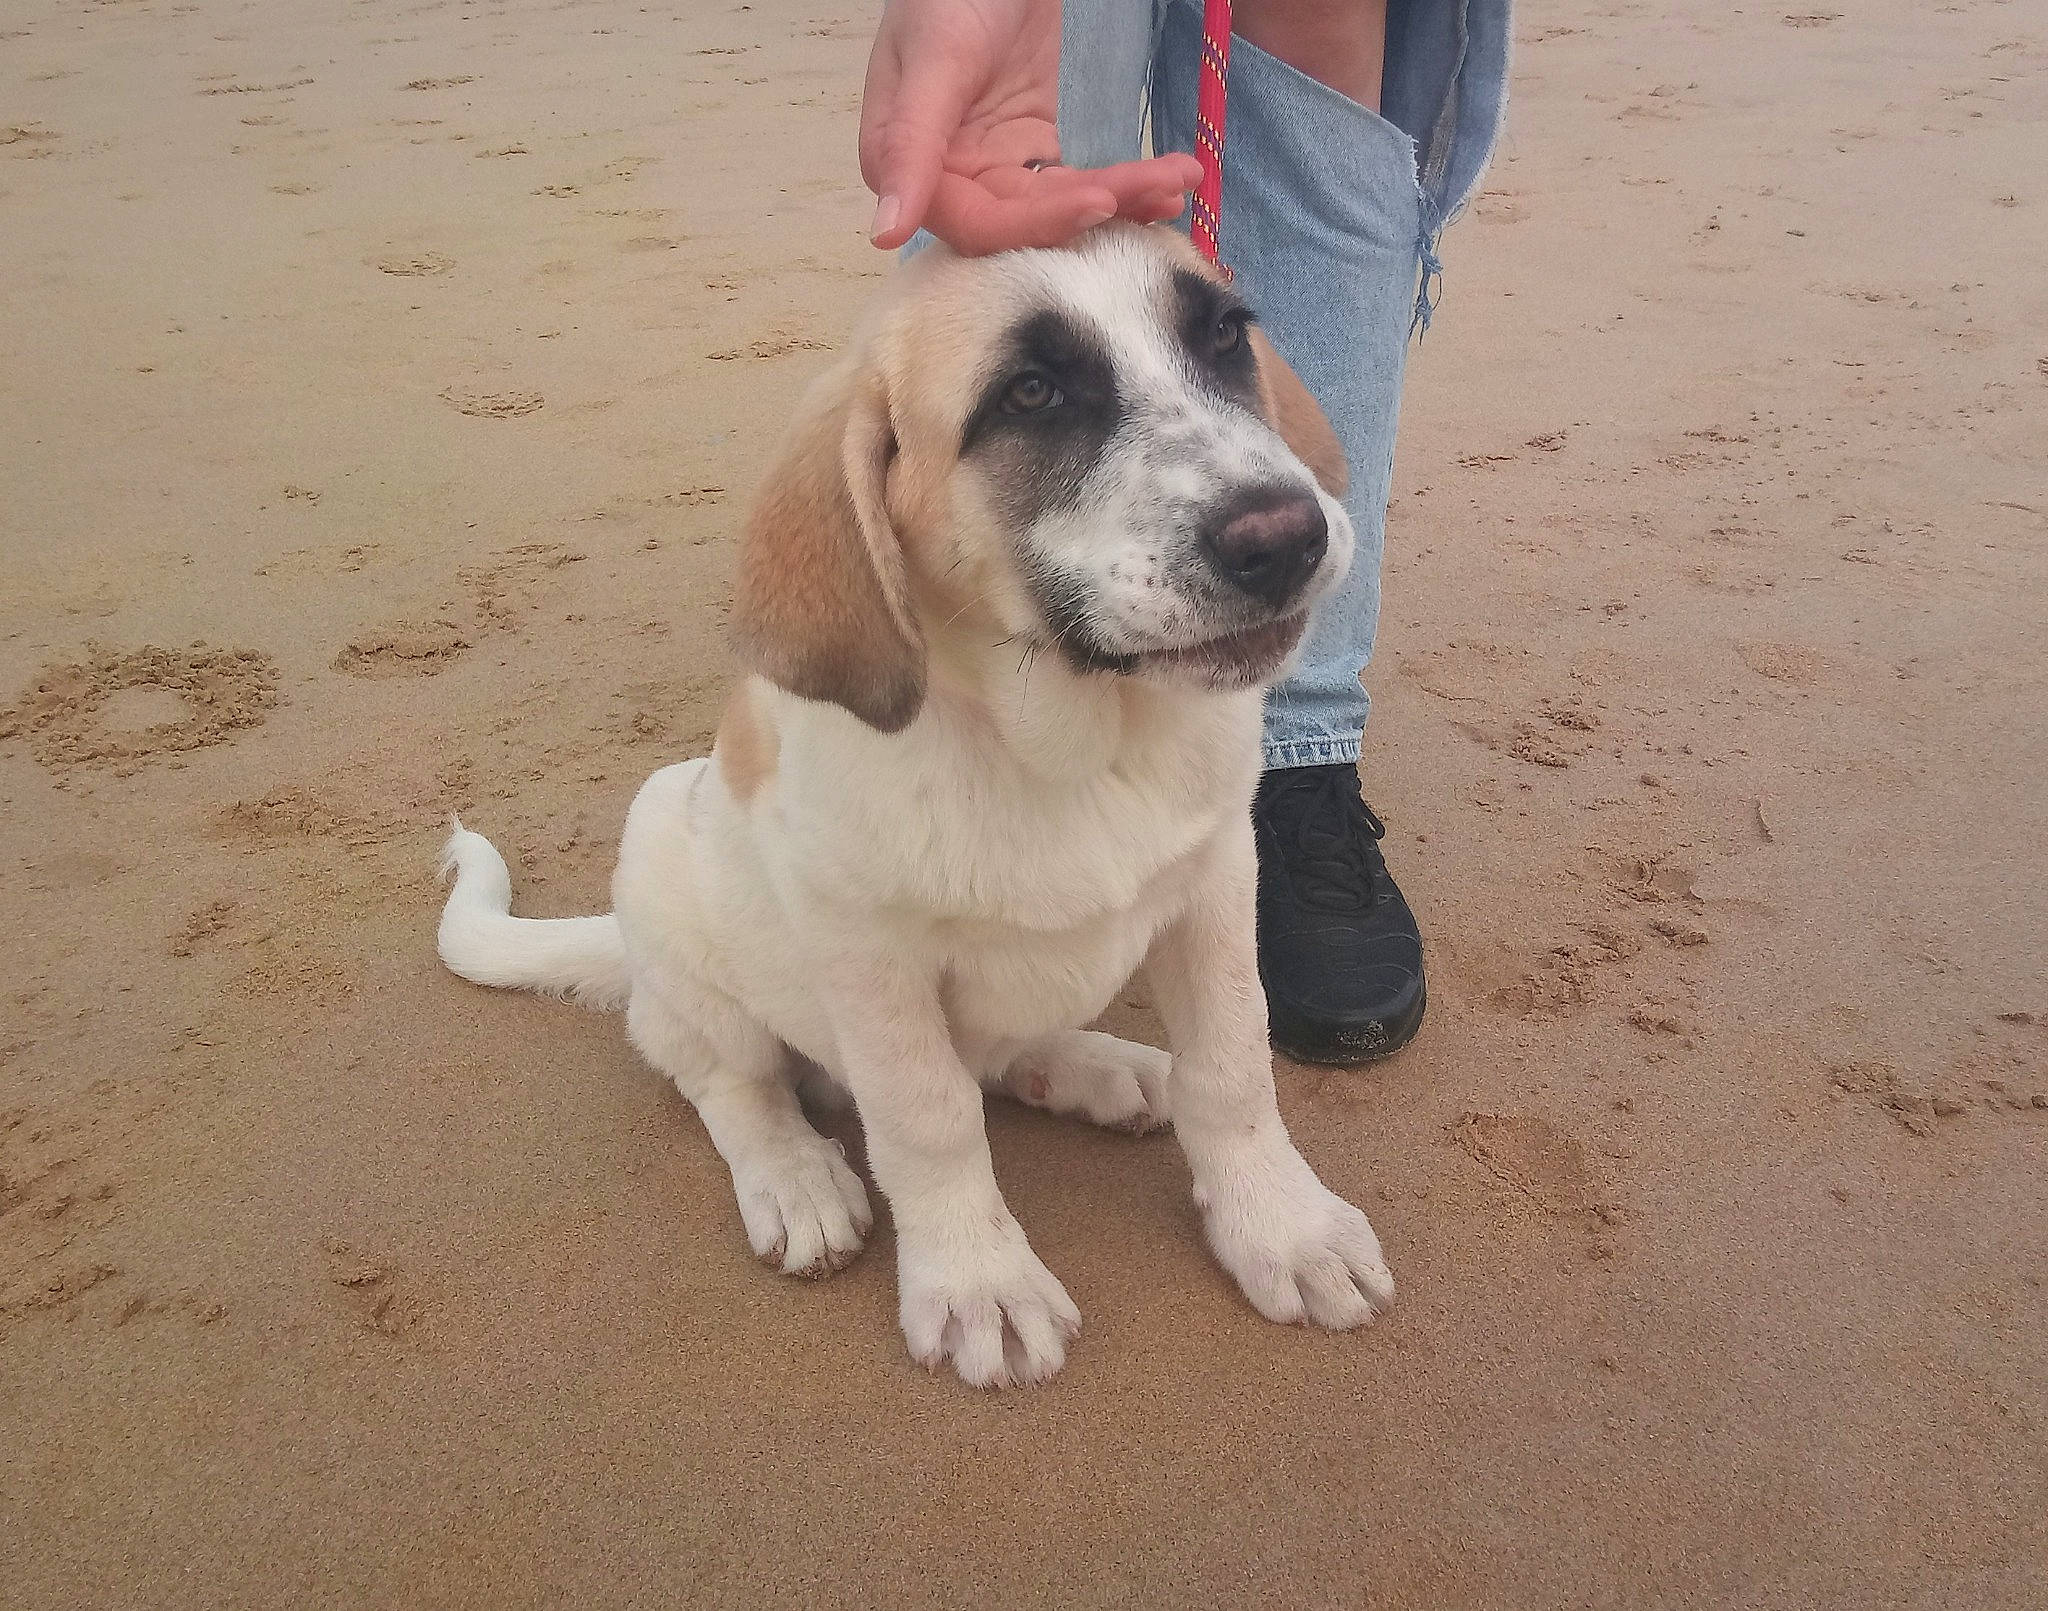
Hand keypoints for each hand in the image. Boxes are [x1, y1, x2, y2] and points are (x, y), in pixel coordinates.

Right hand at [859, 0, 1202, 254]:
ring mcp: (996, 165)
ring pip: (1061, 204)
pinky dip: (1122, 183)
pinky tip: (1166, 182)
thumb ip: (910, 144)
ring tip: (1179, 180)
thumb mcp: (933, 58)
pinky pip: (1077, 181)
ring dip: (1124, 197)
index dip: (1037, 225)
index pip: (976, 225)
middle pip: (1028, 222)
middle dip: (1098, 207)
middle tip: (1162, 188)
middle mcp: (950, 178)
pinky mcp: (1034, 149)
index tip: (1097, 203)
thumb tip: (885, 232)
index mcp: (908, 166)